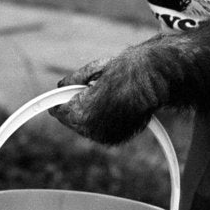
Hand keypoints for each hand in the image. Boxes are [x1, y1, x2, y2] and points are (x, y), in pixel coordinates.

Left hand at [49, 42, 167, 144]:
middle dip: (75, 106)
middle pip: (70, 120)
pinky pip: (99, 129)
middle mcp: (91, 130)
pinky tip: (112, 105)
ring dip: (88, 113)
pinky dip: (101, 119)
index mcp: (81, 113)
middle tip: (88, 89)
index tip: (62, 94)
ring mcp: (104, 137)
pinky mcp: (115, 139)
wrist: (152, 80)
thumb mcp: (92, 70)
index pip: (57, 111)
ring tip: (104, 95)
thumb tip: (61, 85)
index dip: (59, 100)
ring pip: (85, 126)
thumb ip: (71, 81)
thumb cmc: (123, 71)